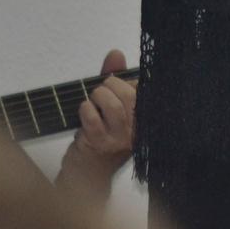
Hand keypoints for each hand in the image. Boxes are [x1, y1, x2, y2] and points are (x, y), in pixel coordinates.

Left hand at [55, 48, 135, 198]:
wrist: (86, 175)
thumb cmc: (100, 138)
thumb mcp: (112, 107)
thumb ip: (115, 77)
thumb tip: (116, 54)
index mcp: (145, 119)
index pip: (143, 89)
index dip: (127, 82)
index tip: (117, 84)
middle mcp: (137, 130)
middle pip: (129, 94)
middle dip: (109, 86)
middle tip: (101, 94)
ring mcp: (120, 139)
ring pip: (113, 104)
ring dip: (97, 97)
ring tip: (92, 103)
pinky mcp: (101, 144)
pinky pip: (93, 116)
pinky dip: (85, 109)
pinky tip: (84, 114)